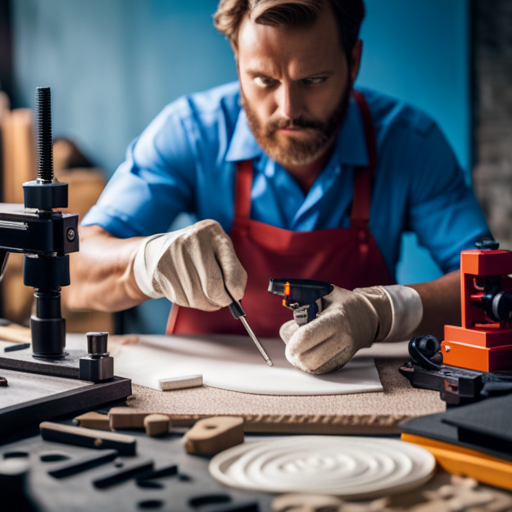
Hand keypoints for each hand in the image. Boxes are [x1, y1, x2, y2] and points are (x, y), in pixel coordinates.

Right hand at [132, 219, 246, 310]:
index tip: (237, 295)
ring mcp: (174, 255)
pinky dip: (192, 302)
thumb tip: (237, 294)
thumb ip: (233, 270)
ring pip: (198, 297)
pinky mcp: (162, 271)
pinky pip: (183, 300)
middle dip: (222, 299)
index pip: (230, 267)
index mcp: (212, 232)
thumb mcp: (219, 251)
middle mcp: (192, 240)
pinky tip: (190, 290)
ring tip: (208, 296)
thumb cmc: (200, 253)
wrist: (159, 250)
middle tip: (225, 301)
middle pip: (212, 286)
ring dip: (207, 304)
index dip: (236, 287)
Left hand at [280, 286, 392, 373]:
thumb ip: (302, 305)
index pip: (307, 336)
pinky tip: (309, 353)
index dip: (293, 341)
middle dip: (295, 354)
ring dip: (301, 361)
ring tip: (299, 349)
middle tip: (291, 346)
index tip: (288, 337)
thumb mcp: (323, 293)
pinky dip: (310, 364)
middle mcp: (342, 339)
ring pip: (314, 367)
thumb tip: (285, 326)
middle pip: (309, 358)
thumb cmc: (341, 302)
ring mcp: (344, 353)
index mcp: (336, 319)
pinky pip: (321, 370)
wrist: (367, 316)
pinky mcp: (343, 361)